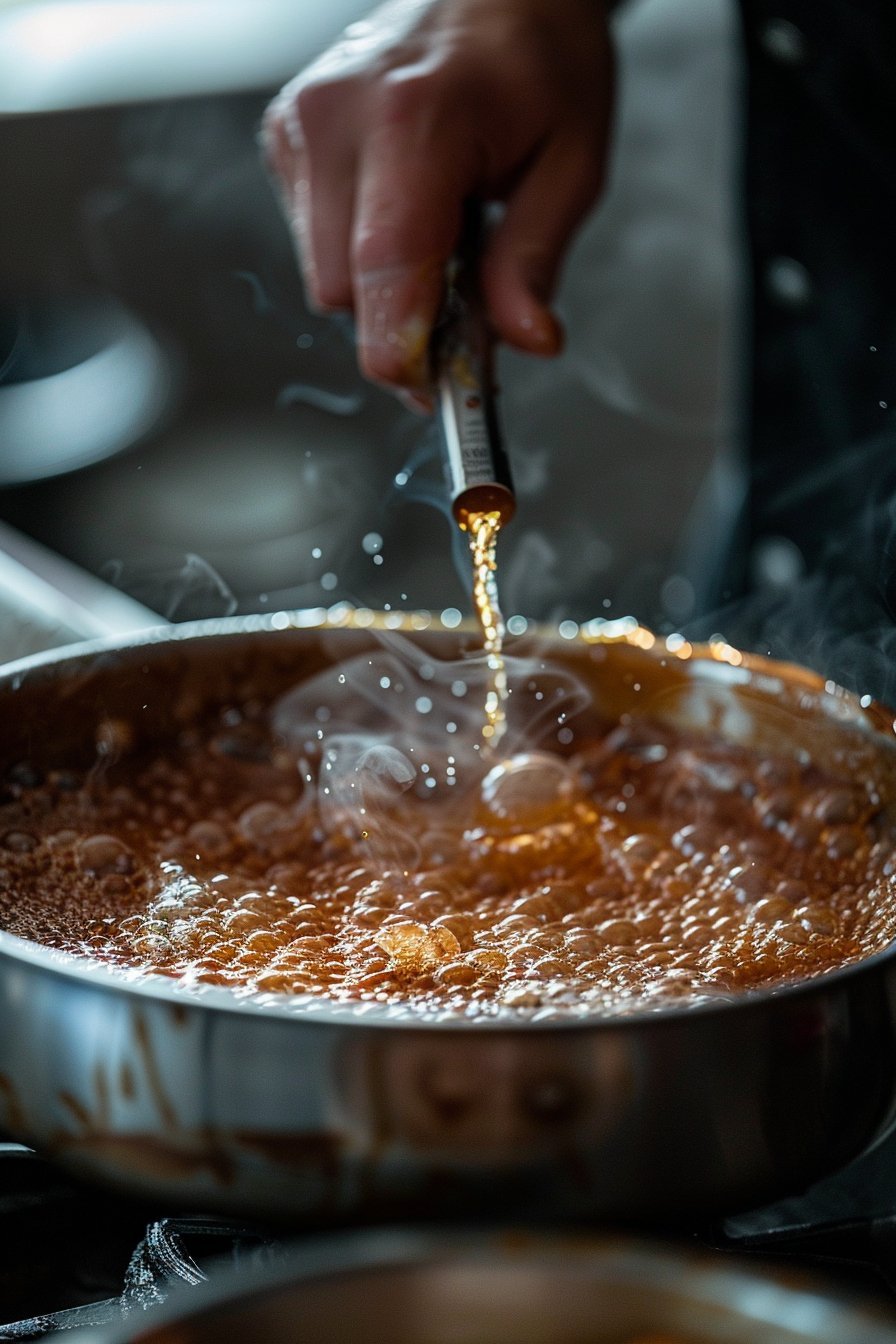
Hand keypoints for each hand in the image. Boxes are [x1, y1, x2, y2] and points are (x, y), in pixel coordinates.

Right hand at [264, 0, 614, 402]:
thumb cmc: (538, 62)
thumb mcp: (572, 163)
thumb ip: (535, 260)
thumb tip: (524, 340)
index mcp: (415, 119)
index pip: (384, 272)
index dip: (405, 351)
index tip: (435, 388)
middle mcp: (340, 118)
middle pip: (343, 294)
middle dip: (401, 321)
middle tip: (463, 300)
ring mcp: (302, 124)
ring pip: (323, 277)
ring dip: (379, 287)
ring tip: (437, 234)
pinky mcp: (284, 137)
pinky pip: (312, 243)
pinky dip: (357, 252)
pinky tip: (399, 209)